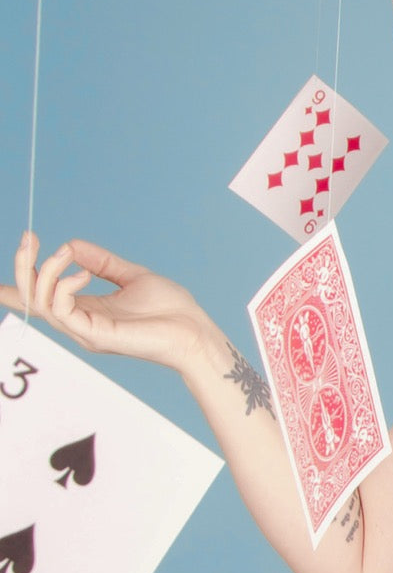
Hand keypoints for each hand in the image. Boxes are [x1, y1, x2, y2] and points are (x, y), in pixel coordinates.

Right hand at [0, 233, 214, 373]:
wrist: (194, 331)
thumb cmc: (170, 310)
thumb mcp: (131, 276)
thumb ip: (101, 262)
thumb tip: (72, 244)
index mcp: (86, 309)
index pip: (40, 299)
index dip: (15, 285)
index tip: (15, 255)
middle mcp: (79, 322)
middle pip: (32, 298)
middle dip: (23, 266)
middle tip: (28, 238)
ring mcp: (85, 331)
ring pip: (41, 302)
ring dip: (46, 271)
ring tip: (64, 254)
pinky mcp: (96, 335)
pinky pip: (62, 310)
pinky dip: (64, 285)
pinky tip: (82, 273)